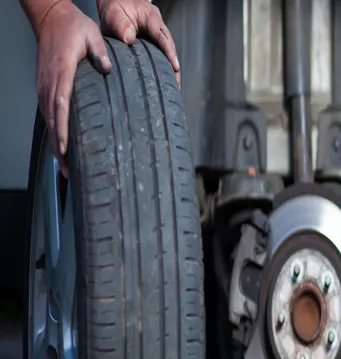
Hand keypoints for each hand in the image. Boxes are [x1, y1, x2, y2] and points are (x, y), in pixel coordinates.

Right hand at [34, 1, 112, 174]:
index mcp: (62, 73)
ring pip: (49, 121)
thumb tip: (108, 68)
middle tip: (69, 172)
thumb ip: (100, 53)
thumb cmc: (73, 28)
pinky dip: (54, 132)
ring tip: (66, 167)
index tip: (65, 150)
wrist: (52, 18)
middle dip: (59, 148)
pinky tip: (62, 146)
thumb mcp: (91, 35)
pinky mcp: (46, 87)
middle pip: (53, 122)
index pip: (61, 107)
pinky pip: (49, 114)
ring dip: (56, 144)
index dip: (62, 131)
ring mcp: (45, 86)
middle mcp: (50, 83)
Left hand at [98, 0, 179, 82]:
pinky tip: (163, 79)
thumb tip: (129, 39)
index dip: (169, 53)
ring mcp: (158, 34)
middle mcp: (158, 27)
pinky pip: (161, 54)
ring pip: (168, 52)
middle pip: (170, 47)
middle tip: (176, 84)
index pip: (162, 37)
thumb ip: (120, 24)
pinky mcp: (154, 42)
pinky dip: (164, 66)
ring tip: (173, 86)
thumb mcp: (114, 12)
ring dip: (171, 68)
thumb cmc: (115, 6)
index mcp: (151, 17)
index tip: (175, 67)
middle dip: (174, 66)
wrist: (116, 2)